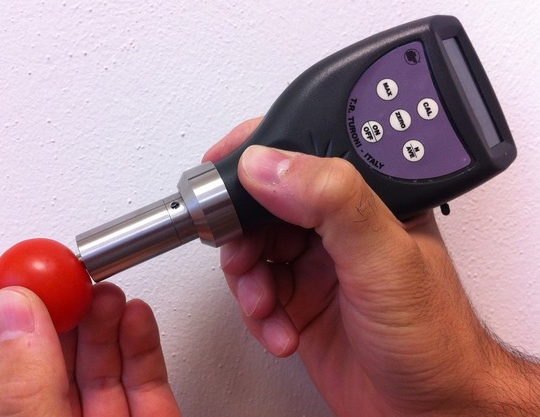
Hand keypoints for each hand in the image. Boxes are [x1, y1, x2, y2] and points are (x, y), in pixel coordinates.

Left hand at [0, 282, 181, 416]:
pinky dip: (143, 341)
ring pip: (103, 362)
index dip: (13, 317)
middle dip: (68, 310)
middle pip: (56, 358)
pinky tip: (137, 316)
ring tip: (108, 292)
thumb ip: (28, 386)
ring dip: (106, 318)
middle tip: (75, 277)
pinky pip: (146, 378)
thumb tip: (12, 313)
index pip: (1, 370)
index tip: (27, 278)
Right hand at [204, 118, 539, 415]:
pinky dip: (257, 313)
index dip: (256, 158)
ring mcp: (317, 264)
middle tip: (241, 257)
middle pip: (264, 203)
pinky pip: (256, 292)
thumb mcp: (383, 256)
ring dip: (247, 278)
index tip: (223, 178)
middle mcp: (338, 225)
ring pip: (253, 250)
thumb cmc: (433, 334)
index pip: (301, 153)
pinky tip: (281, 330)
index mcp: (366, 196)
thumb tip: (269, 165)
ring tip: (264, 303)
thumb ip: (330, 201)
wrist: (431, 409)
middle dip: (242, 233)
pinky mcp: (300, 302)